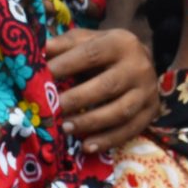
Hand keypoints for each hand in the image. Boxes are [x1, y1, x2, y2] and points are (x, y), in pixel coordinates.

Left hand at [48, 29, 160, 152]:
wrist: (142, 62)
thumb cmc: (104, 52)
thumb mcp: (87, 41)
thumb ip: (63, 46)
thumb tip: (35, 53)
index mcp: (121, 42)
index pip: (90, 54)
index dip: (65, 66)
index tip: (39, 78)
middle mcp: (139, 66)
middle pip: (107, 86)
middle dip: (76, 100)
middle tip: (51, 111)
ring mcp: (147, 90)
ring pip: (120, 111)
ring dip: (90, 122)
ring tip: (64, 128)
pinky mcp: (152, 111)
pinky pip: (131, 130)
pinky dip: (108, 140)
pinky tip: (86, 146)